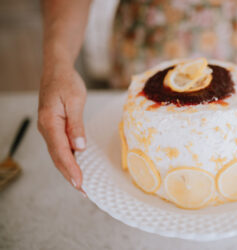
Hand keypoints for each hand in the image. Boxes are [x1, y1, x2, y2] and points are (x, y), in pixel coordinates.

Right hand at [38, 63, 86, 193]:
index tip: (80, 183)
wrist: (57, 70)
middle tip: (83, 191)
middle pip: (58, 157)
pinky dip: (68, 160)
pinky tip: (76, 167)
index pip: (61, 152)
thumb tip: (79, 147)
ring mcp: (48, 129)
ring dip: (68, 170)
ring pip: (58, 155)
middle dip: (70, 175)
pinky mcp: (53, 128)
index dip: (71, 169)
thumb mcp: (74, 101)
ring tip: (81, 185)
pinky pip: (60, 148)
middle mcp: (46, 129)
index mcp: (50, 122)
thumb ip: (76, 125)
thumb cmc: (67, 83)